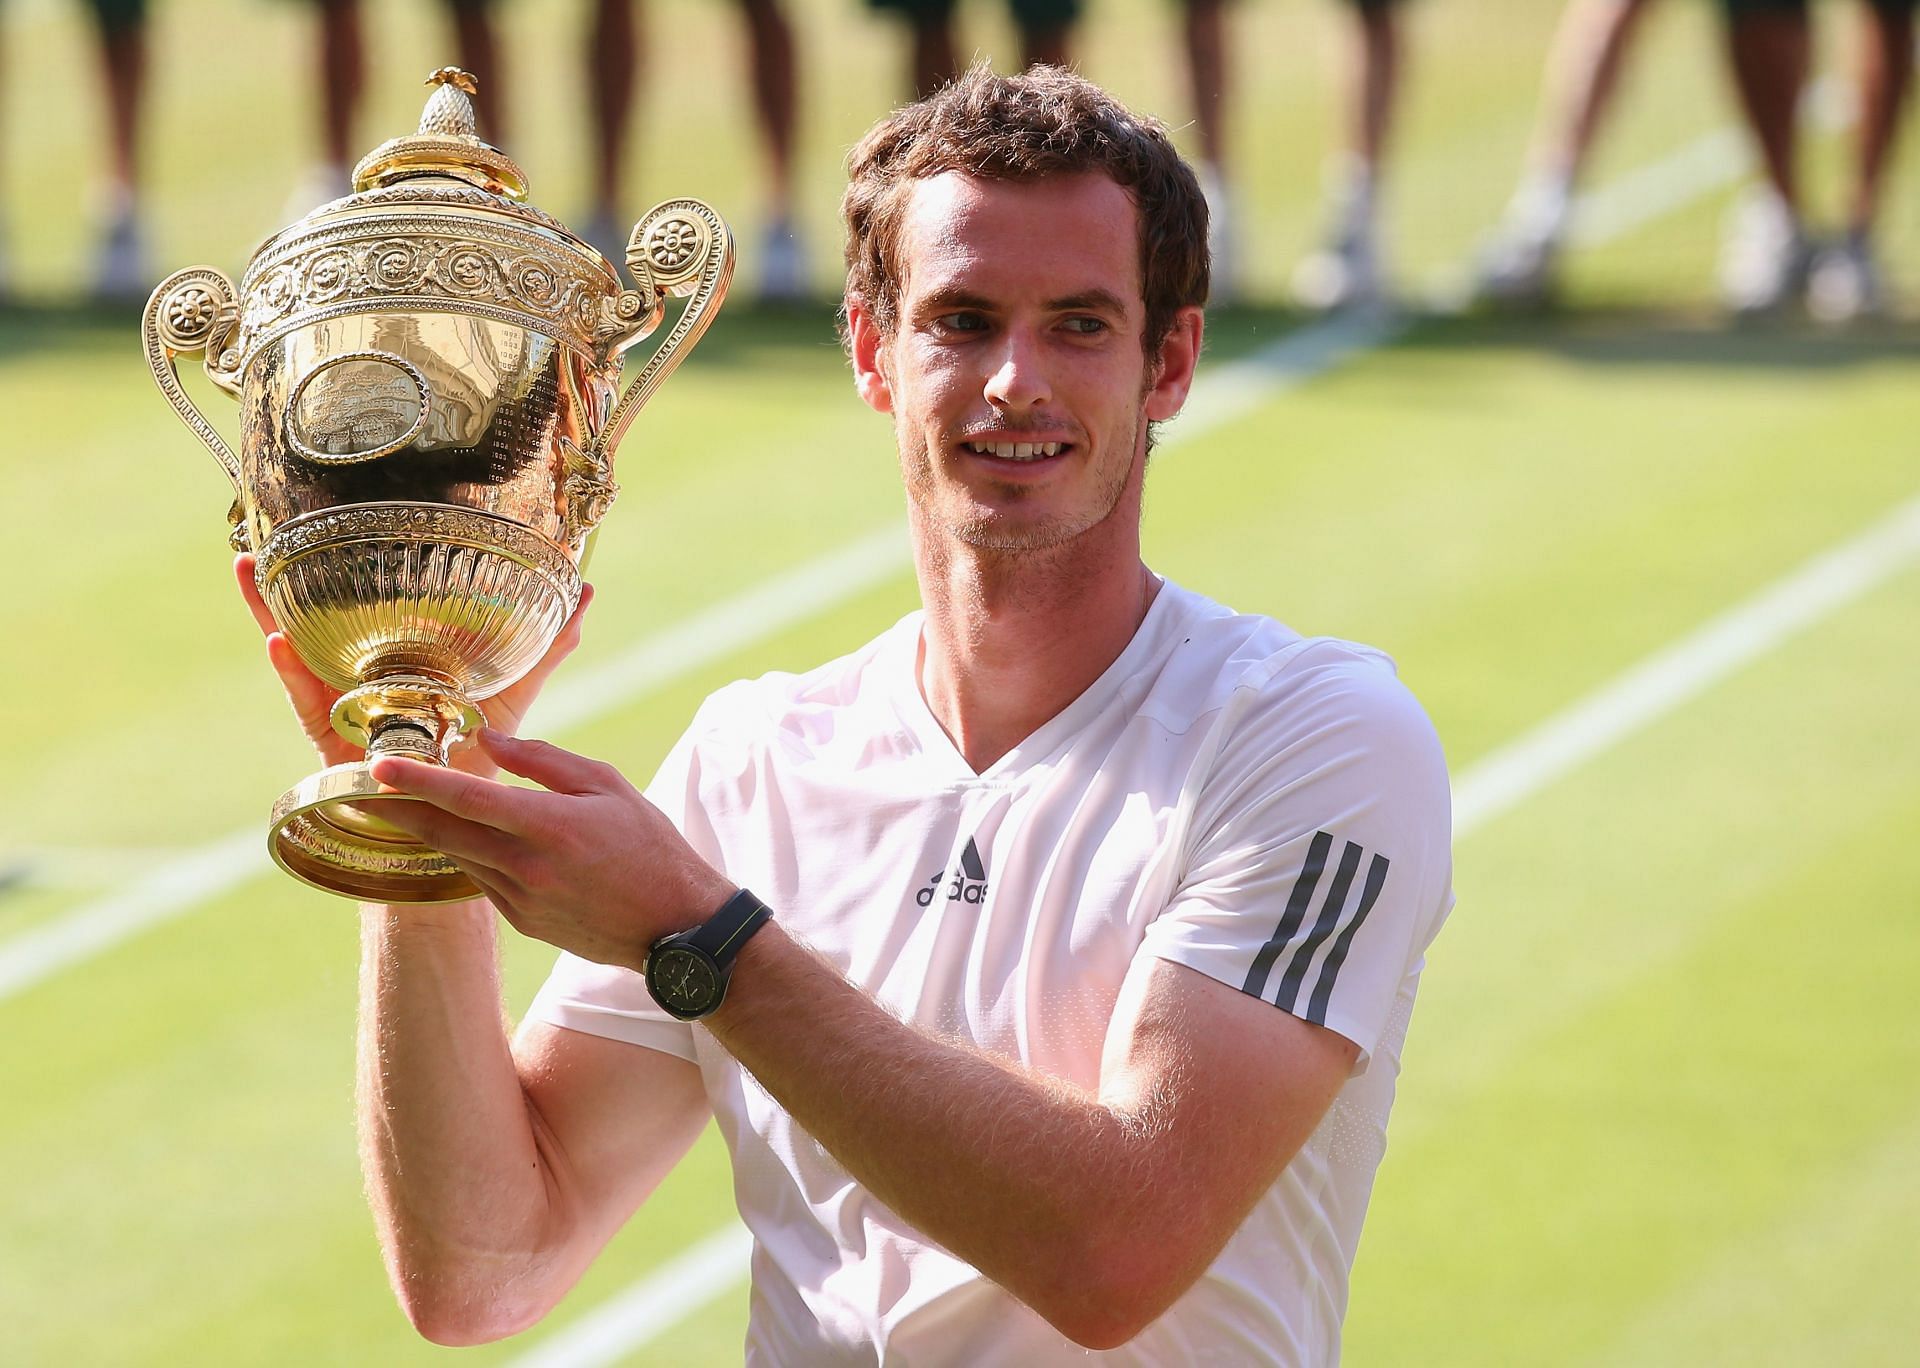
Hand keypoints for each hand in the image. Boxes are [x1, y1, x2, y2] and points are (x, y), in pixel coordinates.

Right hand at [234, 553, 592, 775]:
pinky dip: (291, 671)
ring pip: (295, 652)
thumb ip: (545, 646)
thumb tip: (585, 592)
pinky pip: (307, 700)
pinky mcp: (332, 738)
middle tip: (260, 541)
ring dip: (267, 612)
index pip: (363, 607)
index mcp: (395, 660)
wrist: (462, 821)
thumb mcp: (513, 691)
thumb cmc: (480, 754)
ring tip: (248, 570)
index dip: (341, 569)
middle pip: (317, 622)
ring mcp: (342, 704)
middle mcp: (361, 676)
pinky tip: (279, 641)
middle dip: (287, 584)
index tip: (324, 523)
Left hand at [363, 731, 735, 968]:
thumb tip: (490, 740)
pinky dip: (470, 856)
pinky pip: (484, 881)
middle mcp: (527, 868)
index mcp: (550, 827)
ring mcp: (522, 902)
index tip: (377, 766)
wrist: (676, 926)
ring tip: (401, 806)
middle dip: (398, 809)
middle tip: (362, 787)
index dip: (417, 781)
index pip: (468, 798)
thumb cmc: (651, 846)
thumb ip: (544, 760)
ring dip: (432, 831)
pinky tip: (465, 840)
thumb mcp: (608, 785)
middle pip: (445, 832)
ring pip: (461, 857)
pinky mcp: (523, 923)